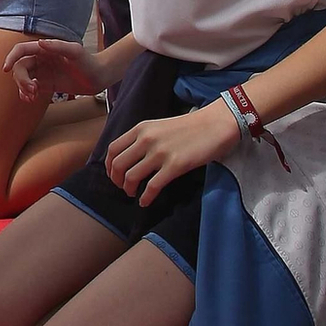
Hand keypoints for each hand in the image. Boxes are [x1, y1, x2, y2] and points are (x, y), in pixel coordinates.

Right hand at [4, 36, 108, 101]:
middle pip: (20, 67)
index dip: (11, 57)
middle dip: (21, 80)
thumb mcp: (75, 52)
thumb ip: (58, 46)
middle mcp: (40, 59)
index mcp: (44, 49)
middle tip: (33, 90)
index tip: (5, 69)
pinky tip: (32, 99)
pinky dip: (26, 94)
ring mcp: (42, 72)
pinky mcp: (46, 84)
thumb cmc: (88, 62)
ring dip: (22, 88)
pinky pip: (29, 89)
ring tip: (33, 96)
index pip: (21, 50)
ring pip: (22, 79)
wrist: (98, 77)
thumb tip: (40, 43)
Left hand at [106, 101, 238, 203]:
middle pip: (118, 165)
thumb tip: (130, 158)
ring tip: (134, 194)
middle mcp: (146, 139)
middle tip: (123, 188)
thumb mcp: (159, 126)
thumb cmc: (190, 126)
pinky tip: (146, 202)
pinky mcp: (175, 165)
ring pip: (131, 176)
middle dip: (116, 180)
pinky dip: (145, 197)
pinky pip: (152, 186)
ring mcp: (160, 153)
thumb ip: (143, 138)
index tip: (114, 175)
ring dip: (129, 190)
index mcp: (141, 128)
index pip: (113, 149)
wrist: (216, 124)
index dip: (109, 166)